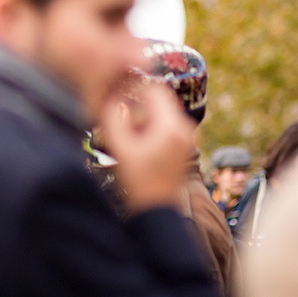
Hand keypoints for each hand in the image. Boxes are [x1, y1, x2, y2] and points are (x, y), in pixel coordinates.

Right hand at [99, 80, 194, 212]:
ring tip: (124, 123)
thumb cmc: (138, 181)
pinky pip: (166, 123)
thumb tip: (111, 96)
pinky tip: (134, 136)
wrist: (156, 211)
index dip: (135, 85)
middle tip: (117, 105)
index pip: (155, 89)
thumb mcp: (120, 147)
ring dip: (143, 112)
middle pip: (159, 99)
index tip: (117, 87)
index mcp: (171, 126)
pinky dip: (150, 123)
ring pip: (162, 111)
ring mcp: (186, 137)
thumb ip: (113, 117)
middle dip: (138, 100)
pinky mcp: (182, 145)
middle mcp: (184, 128)